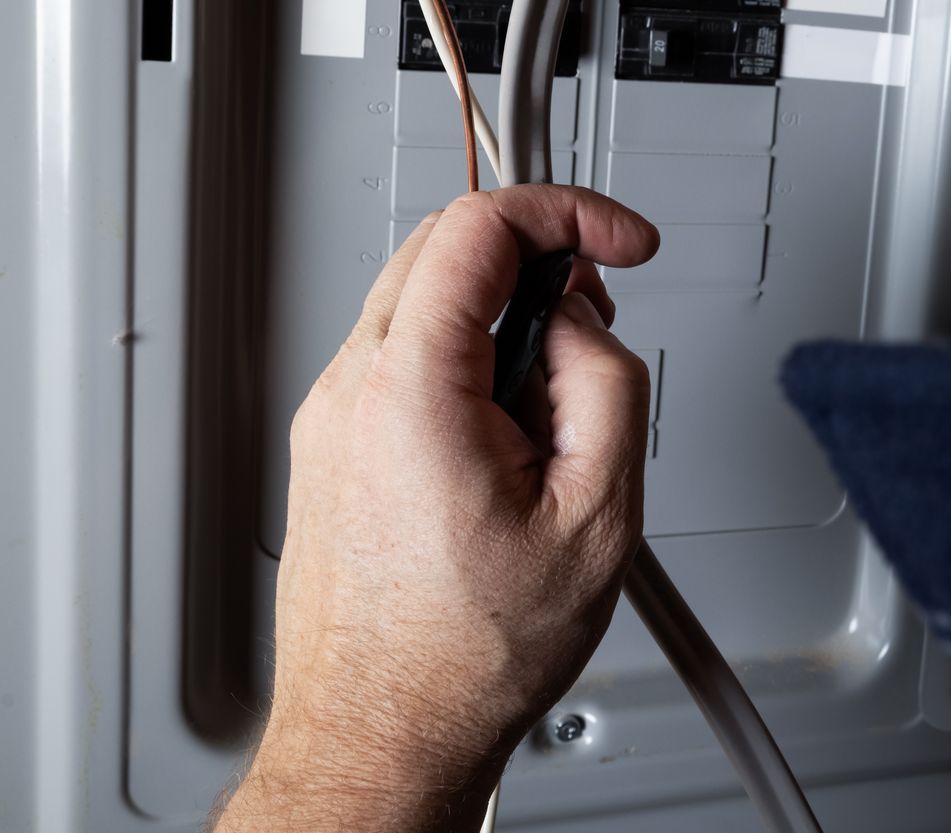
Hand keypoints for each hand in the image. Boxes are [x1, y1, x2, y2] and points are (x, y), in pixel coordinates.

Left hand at [216, 186, 660, 832]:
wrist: (384, 737)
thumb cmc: (468, 656)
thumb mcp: (597, 514)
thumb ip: (606, 383)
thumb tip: (582, 325)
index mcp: (412, 392)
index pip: (480, 227)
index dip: (569, 212)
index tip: (621, 241)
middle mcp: (350, 391)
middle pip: (442, 244)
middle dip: (538, 253)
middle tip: (598, 309)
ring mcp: (329, 419)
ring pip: (418, 298)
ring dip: (501, 310)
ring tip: (558, 399)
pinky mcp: (329, 447)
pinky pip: (400, 357)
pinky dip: (464, 356)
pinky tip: (511, 431)